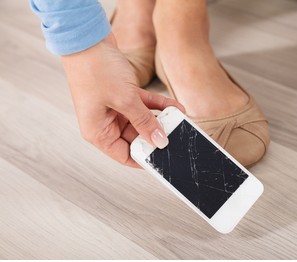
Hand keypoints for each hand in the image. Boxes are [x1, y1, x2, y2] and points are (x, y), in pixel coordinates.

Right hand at [61, 33, 184, 166]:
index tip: (164, 159)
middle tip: (176, 136)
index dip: (144, 158)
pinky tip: (175, 107)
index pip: (124, 155)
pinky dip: (159, 105)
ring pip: (142, 120)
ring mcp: (114, 108)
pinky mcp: (122, 94)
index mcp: (98, 132)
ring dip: (160, 119)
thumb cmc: (96, 69)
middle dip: (156, 136)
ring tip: (179, 120)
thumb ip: (144, 122)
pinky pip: (144, 105)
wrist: (88, 36)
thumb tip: (160, 141)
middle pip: (136, 138)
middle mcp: (105, 123)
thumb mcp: (125, 100)